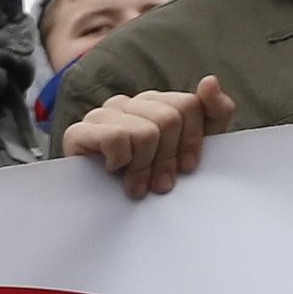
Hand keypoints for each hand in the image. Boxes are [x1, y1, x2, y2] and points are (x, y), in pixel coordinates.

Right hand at [61, 78, 238, 198]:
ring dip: (144, 166)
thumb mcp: (192, 148)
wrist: (103, 212)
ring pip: (145, 132)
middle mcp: (128, 103)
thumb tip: (209, 80)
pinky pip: (116, 138)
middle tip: (160, 184)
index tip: (187, 168)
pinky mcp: (78, 132)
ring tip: (137, 185)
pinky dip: (120, 160)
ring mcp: (102, 114)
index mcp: (155, 104)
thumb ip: (213, 113)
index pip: (187, 104)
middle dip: (168, 158)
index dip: (192, 141)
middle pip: (168, 119)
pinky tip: (114, 171)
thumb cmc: (149, 179)